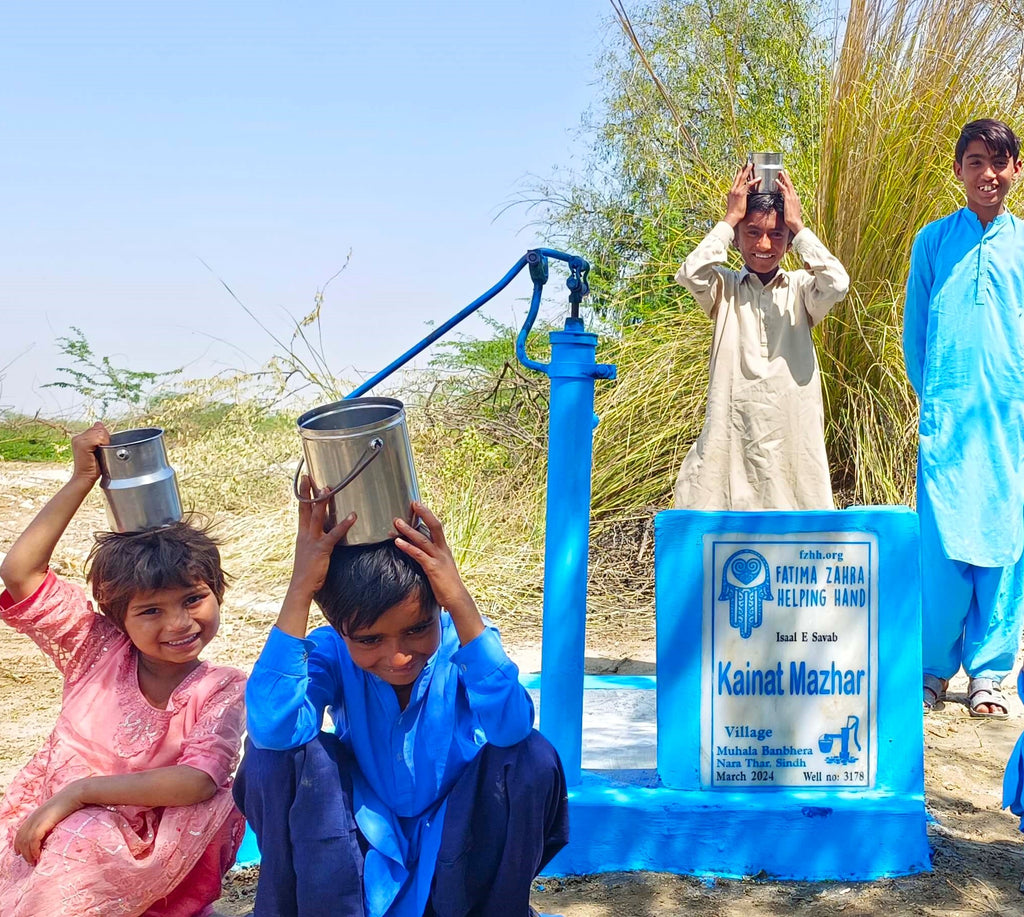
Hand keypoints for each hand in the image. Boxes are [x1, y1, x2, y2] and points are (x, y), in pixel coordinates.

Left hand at [14, 786, 83, 865]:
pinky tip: (38, 855)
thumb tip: (50, 830)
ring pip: (26, 841)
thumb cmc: (70, 802)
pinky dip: (33, 849)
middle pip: (21, 838)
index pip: (20, 832)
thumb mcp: (56, 812)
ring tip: (33, 861)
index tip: (20, 853)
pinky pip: (33, 839)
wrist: (75, 794)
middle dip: (23, 851)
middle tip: (29, 861)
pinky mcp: (43, 823)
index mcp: (35, 814)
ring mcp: (37, 820)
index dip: (18, 843)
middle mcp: (33, 817)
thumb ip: (50, 819)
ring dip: (28, 853)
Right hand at [70, 422, 109, 483]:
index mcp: (80, 437)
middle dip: (105, 439)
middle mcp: (78, 437)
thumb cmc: (93, 466)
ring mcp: (79, 440)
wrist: (85, 477)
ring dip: (105, 442)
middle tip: (101, 452)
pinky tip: (100, 452)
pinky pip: (99, 438)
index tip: (102, 448)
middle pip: (99, 429)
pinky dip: (103, 444)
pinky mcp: (82, 444)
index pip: (98, 428)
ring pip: (100, 433)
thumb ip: (99, 436)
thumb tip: (99, 423)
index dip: (104, 437)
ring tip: (100, 453)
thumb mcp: (98, 449)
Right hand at [290, 475, 356, 595]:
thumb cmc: (307, 570)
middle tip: (309, 476)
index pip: (302, 509)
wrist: (301, 585)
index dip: (302, 494)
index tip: (304, 480)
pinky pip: (334, 534)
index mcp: (302, 533)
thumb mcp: (308, 550)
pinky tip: (352, 516)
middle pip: (306, 508)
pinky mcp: (322, 549)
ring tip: (328, 488)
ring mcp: (313, 540)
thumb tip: (321, 531)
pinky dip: (344, 524)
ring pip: (317, 517)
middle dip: (307, 492)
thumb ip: (314, 539)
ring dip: (323, 502)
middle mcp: (305, 534)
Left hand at [394, 502, 483, 643]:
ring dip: (408, 530)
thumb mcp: (441, 567)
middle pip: (435, 526)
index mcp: (444, 548)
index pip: (436, 527)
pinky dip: (407, 547)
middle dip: (424, 513)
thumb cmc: (447, 585)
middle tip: (413, 503)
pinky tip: (398, 542)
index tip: (418, 505)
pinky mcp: (432, 568)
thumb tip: (420, 552)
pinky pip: (418, 554)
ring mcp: (438, 558)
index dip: (428, 515)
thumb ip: (432, 557)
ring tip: (397, 522)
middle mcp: (443, 550)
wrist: (457, 598)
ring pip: (423, 539)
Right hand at [724, 162, 758, 225]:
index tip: (742, 168)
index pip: (735, 180)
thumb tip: (741, 197)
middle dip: (743, 169)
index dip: (739, 173)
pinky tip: (759, 178)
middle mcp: (733, 189)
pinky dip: (754, 181)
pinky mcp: (741, 193)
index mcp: (731, 191)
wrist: (732, 217)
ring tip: (751, 165)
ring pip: (743, 178)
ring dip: (747, 170)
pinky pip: (748, 185)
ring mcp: (737, 191)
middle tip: (747, 163)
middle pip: (738, 176)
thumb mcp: (734, 203)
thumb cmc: (734, 213)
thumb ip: (737, 198)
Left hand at [775, 170, 804, 234]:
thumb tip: (786, 206)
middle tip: (783, 170)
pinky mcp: (788, 199)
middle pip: (790, 184)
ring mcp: (792, 197)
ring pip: (787, 184)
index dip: (789, 182)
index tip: (786, 177)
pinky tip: (776, 180)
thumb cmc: (792, 219)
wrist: (795, 223)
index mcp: (795, 198)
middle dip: (787, 177)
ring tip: (780, 172)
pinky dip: (780, 184)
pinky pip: (783, 189)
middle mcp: (794, 196)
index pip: (791, 188)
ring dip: (783, 177)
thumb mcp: (790, 211)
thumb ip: (789, 206)